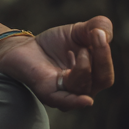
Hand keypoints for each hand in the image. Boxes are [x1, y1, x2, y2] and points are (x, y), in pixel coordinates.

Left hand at [0, 15, 114, 110]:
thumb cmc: (54, 43)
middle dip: (101, 58)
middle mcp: (83, 90)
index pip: (105, 72)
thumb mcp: (78, 30)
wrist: (23, 47)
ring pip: (83, 87)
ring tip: (74, 50)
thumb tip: (105, 33)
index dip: (105, 52)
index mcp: (92, 77)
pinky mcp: (47, 92)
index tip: (98, 33)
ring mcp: (65, 93)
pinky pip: (64, 101)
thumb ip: (98, 27)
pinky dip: (75, 102)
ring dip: (83, 66)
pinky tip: (86, 100)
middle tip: (94, 37)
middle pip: (101, 80)